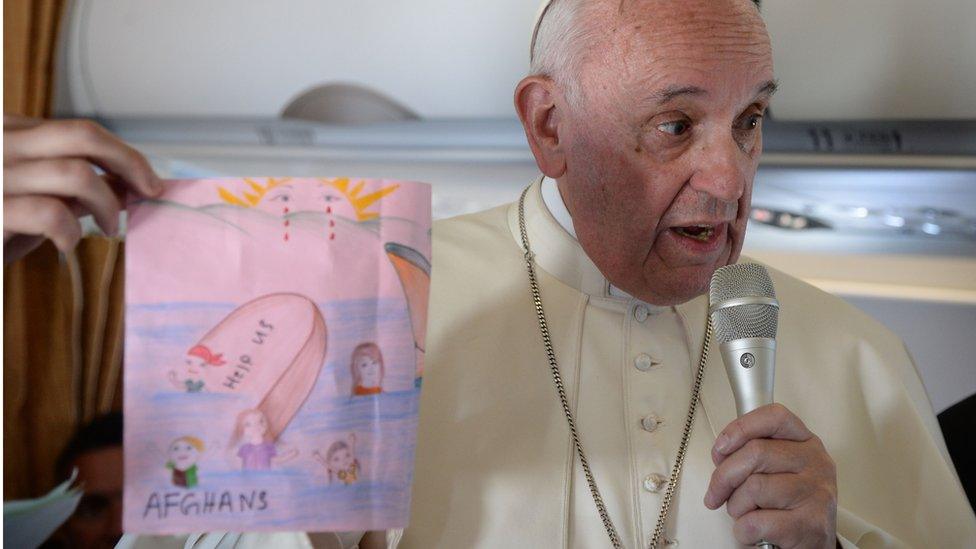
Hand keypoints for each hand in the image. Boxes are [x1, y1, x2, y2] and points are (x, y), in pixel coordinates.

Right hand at [3, 115, 161, 262]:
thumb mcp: (32, 195)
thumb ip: (72, 183)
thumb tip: (131, 181)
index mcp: (7, 131)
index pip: (80, 131)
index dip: (123, 154)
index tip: (147, 180)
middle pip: (82, 135)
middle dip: (128, 163)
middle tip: (147, 194)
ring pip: (75, 174)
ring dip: (106, 205)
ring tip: (109, 228)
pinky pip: (50, 213)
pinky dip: (71, 231)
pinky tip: (66, 245)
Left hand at [704, 403, 836, 548]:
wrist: (812, 546)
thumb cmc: (788, 506)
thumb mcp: (778, 470)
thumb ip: (752, 454)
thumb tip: (721, 452)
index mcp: (807, 444)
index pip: (775, 417)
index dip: (741, 427)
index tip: (721, 447)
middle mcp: (816, 463)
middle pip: (755, 452)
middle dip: (724, 475)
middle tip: (716, 493)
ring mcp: (816, 494)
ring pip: (753, 487)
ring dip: (736, 506)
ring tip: (745, 513)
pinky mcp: (809, 525)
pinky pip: (756, 521)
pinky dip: (744, 530)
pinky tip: (755, 532)